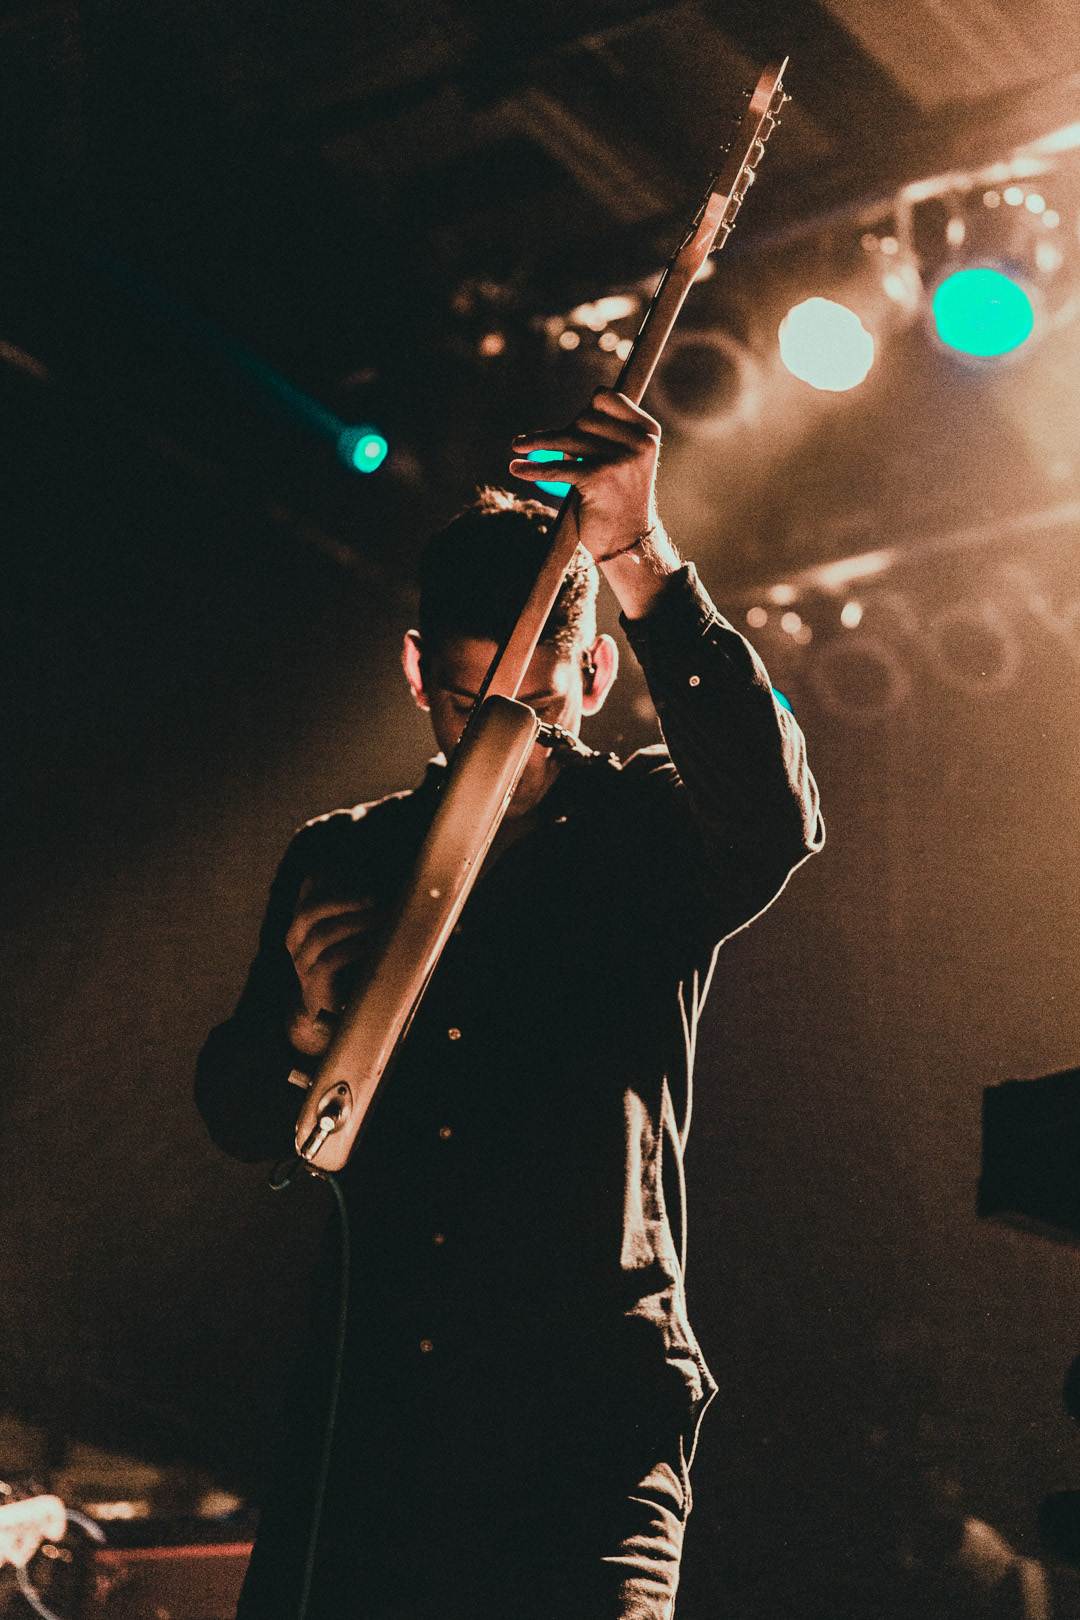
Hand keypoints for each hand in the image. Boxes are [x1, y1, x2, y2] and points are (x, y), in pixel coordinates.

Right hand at [285, 880, 377, 1056]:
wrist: (332, 1010)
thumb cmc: (350, 961)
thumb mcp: (351, 929)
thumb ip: (362, 905)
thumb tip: (395, 883)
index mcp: (303, 917)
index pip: (310, 884)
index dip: (337, 876)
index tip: (366, 875)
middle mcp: (296, 937)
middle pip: (311, 908)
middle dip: (346, 898)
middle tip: (376, 897)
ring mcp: (302, 962)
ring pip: (322, 933)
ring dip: (357, 922)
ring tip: (384, 918)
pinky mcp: (315, 984)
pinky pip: (332, 960)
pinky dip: (357, 947)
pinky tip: (376, 942)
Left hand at [509, 388, 660, 561]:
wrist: (628, 542)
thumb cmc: (620, 500)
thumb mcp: (626, 459)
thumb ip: (609, 434)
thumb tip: (578, 416)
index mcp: (647, 432)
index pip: (605, 397)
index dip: (586, 410)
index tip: (574, 428)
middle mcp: (639, 442)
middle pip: (584, 417)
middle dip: (564, 433)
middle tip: (554, 452)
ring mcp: (620, 459)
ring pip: (567, 438)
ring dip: (537, 442)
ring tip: (517, 446)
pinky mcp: (599, 478)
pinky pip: (557, 467)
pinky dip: (533, 468)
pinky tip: (517, 469)